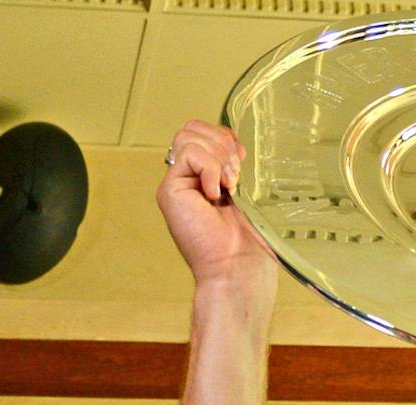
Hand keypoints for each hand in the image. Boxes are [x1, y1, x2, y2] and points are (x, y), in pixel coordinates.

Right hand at [157, 120, 276, 291]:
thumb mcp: (246, 190)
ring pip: (188, 136)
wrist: (238, 265)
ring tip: (228, 186)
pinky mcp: (169, 190)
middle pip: (192, 128)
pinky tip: (215, 194)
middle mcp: (187, 178)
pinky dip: (210, 169)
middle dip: (221, 142)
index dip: (225, 136)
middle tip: (236, 175)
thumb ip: (233, 162)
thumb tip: (234, 142)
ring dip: (217, 157)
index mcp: (204, 176)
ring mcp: (176, 184)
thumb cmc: (247, 239)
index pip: (204, 131)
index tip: (242, 160)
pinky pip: (189, 154)